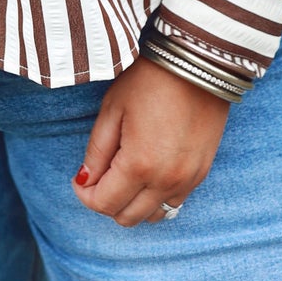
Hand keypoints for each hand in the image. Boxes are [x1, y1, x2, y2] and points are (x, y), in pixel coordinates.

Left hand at [73, 56, 229, 225]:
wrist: (198, 63)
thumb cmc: (150, 81)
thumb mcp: (113, 109)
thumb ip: (97, 151)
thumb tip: (85, 180)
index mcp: (139, 165)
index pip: (104, 204)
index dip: (84, 195)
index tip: (80, 179)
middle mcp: (166, 181)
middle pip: (127, 217)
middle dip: (107, 202)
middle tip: (100, 176)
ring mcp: (188, 180)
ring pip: (154, 215)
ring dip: (134, 203)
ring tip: (125, 175)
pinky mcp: (202, 172)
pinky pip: (175, 202)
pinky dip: (157, 196)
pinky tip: (149, 172)